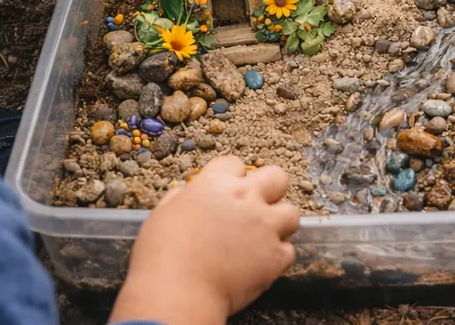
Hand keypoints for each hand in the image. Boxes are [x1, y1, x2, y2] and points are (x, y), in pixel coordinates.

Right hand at [111, 159, 299, 324]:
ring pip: (292, 213)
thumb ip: (184, 197)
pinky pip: (288, 251)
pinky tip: (259, 265)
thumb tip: (191, 193)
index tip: (226, 192)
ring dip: (280, 224)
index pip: (235, 164)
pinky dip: (277, 258)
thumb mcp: (164, 213)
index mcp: (216, 183)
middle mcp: (246, 198)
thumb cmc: (162, 255)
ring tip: (263, 238)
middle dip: (270, 190)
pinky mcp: (276, 256)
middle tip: (256, 208)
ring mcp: (265, 226)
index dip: (231, 178)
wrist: (177, 292)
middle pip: (277, 177)